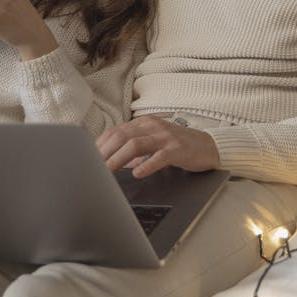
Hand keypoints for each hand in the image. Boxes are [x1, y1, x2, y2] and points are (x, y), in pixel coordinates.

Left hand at [96, 115, 219, 177]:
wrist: (208, 146)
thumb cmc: (177, 146)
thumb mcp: (152, 145)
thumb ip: (132, 151)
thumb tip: (111, 163)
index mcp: (143, 123)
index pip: (114, 131)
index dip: (99, 145)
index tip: (87, 159)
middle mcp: (152, 126)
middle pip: (121, 136)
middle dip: (104, 153)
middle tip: (92, 168)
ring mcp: (165, 136)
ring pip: (135, 144)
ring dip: (118, 159)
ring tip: (107, 172)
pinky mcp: (178, 149)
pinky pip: (159, 156)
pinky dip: (147, 165)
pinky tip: (138, 174)